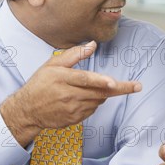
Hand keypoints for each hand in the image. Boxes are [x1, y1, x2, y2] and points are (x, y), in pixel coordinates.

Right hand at [0, 41, 141, 146]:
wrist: (27, 110)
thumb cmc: (40, 84)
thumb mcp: (52, 64)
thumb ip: (74, 54)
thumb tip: (93, 45)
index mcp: (63, 79)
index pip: (86, 80)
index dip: (101, 81)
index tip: (115, 82)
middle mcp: (68, 95)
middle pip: (99, 93)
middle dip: (120, 89)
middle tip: (137, 86)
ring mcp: (72, 109)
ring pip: (98, 101)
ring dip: (103, 94)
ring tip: (91, 88)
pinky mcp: (74, 119)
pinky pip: (92, 110)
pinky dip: (94, 103)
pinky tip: (83, 98)